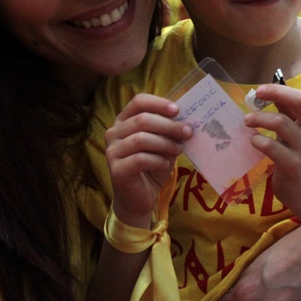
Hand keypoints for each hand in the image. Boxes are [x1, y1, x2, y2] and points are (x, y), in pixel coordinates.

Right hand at [105, 93, 191, 227]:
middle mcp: (113, 133)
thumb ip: (168, 131)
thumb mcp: (162, 144)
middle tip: (188, 131)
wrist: (139, 198)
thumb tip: (185, 120)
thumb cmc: (151, 166)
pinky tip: (165, 164)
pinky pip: (140, 159)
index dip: (158, 103)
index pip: (138, 102)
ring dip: (165, 143)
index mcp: (124, 121)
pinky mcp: (116, 169)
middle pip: (142, 120)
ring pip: (141, 139)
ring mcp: (112, 151)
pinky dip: (158, 160)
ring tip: (179, 149)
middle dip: (168, 125)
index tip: (177, 110)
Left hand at [247, 58, 300, 217]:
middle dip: (275, 91)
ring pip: (280, 123)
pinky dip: (258, 140)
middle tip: (257, 92)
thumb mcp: (299, 131)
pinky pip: (272, 147)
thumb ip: (288, 111)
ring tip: (247, 121)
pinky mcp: (294, 166)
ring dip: (258, 118)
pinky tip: (253, 140)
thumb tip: (270, 89)